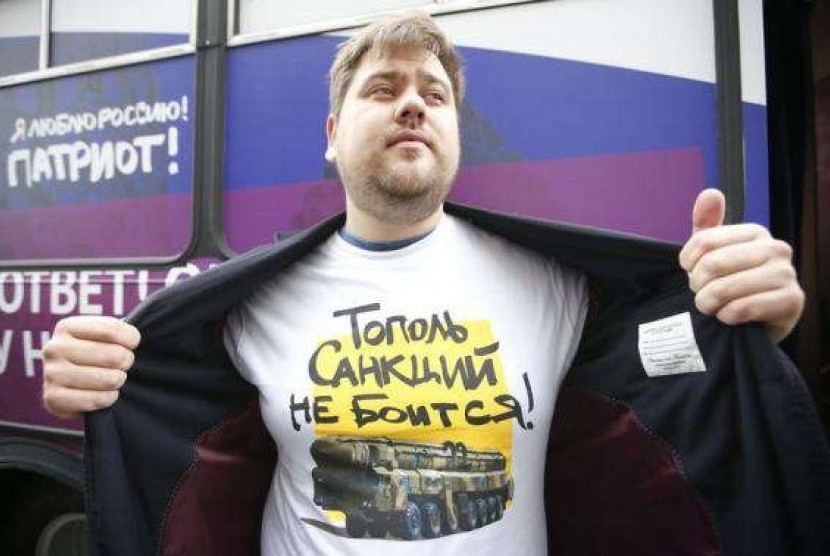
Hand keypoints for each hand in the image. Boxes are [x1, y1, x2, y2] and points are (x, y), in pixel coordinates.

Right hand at [42, 316, 140, 418]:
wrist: (70, 386)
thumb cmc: (95, 355)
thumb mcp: (104, 336)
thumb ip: (119, 332)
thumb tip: (134, 338)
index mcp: (67, 327)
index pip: (113, 330)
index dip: (132, 340)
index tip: (130, 345)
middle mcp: (54, 348)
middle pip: (114, 355)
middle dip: (126, 362)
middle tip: (122, 366)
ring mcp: (51, 374)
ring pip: (108, 379)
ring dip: (118, 381)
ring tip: (113, 379)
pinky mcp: (52, 399)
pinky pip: (97, 400)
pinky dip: (108, 398)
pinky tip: (105, 394)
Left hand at [679, 189, 803, 341]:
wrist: (755, 322)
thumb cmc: (731, 283)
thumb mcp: (713, 254)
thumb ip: (707, 226)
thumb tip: (711, 193)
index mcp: (756, 232)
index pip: (703, 241)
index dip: (688, 263)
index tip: (691, 272)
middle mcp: (776, 248)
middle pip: (712, 264)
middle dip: (698, 286)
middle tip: (702, 294)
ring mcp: (787, 274)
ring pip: (724, 289)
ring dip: (708, 304)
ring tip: (713, 306)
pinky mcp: (792, 301)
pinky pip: (741, 308)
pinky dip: (726, 317)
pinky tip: (730, 317)